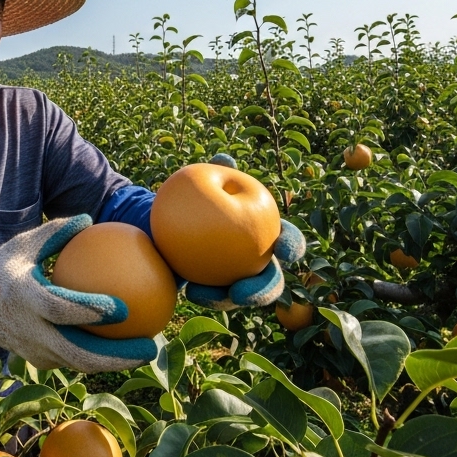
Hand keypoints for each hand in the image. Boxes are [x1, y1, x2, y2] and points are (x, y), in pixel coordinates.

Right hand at [0, 214, 157, 371]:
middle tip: (150, 346)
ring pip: (78, 363)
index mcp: (23, 298)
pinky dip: (100, 357)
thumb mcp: (23, 244)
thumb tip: (89, 218)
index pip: (59, 309)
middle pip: (76, 353)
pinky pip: (73, 361)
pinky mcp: (38, 361)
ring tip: (146, 351)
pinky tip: (125, 347)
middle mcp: (28, 330)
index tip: (124, 308)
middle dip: (116, 356)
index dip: (90, 311)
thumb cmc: (3, 268)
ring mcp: (32, 350)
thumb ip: (55, 232)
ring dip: (114, 362)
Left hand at [187, 153, 307, 310]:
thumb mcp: (198, 185)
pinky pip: (215, 297)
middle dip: (266, 288)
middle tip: (245, 289)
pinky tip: (190, 292)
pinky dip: (206, 296)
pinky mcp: (215, 290)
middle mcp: (256, 258)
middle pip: (272, 278)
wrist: (165, 221)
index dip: (291, 245)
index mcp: (263, 231)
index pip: (285, 239)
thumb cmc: (191, 198)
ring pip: (245, 295)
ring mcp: (237, 278)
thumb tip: (224, 157)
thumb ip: (213, 172)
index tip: (282, 248)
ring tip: (221, 297)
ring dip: (234, 299)